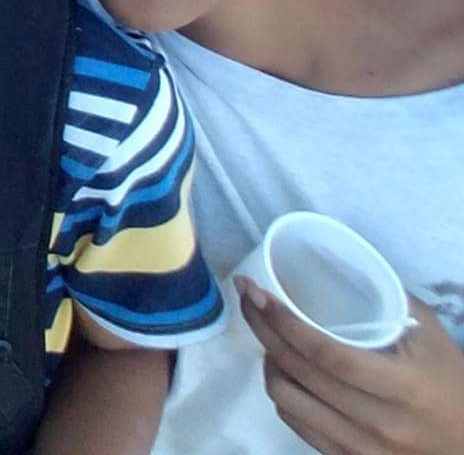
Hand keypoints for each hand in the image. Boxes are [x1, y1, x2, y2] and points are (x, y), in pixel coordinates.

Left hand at [240, 281, 463, 454]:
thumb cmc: (452, 383)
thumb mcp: (431, 337)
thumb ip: (389, 300)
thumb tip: (338, 259)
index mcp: (403, 386)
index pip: (326, 353)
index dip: (283, 321)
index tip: (256, 292)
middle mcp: (379, 422)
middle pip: (298, 373)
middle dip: (263, 329)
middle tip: (251, 302)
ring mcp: (363, 448)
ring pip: (287, 401)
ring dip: (270, 363)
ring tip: (273, 340)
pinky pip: (298, 425)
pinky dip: (284, 394)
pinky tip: (288, 373)